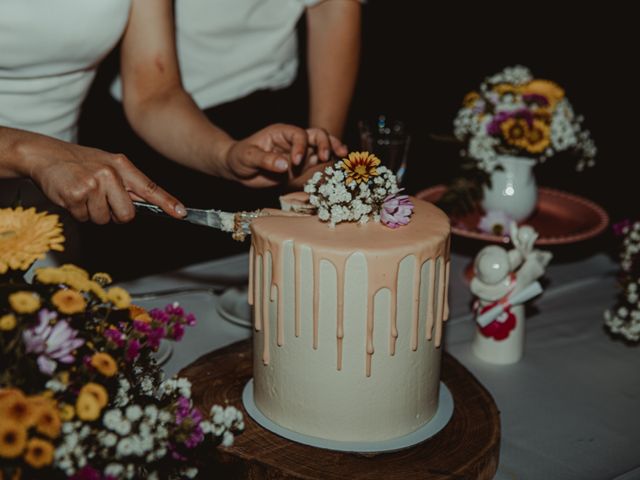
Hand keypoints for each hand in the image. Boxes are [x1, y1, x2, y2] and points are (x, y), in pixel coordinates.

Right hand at [30, 142, 184, 223]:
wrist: (44, 154)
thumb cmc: (79, 162)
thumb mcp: (107, 165)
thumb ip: (127, 183)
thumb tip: (148, 204)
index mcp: (122, 165)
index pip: (149, 187)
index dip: (167, 202)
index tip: (182, 213)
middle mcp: (110, 173)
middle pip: (127, 214)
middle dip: (114, 214)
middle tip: (100, 199)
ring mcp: (93, 184)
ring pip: (104, 219)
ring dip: (93, 213)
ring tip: (83, 194)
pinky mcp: (76, 195)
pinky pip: (85, 218)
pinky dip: (78, 212)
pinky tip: (72, 195)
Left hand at [223, 124, 346, 187]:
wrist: (237, 169)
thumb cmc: (239, 157)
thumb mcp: (247, 157)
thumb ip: (265, 160)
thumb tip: (284, 165)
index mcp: (281, 133)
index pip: (299, 135)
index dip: (301, 146)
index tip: (294, 162)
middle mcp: (293, 141)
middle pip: (316, 135)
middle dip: (325, 143)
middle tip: (327, 157)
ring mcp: (299, 153)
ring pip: (321, 147)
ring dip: (333, 149)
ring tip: (343, 155)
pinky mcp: (300, 166)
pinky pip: (317, 163)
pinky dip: (328, 164)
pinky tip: (337, 167)